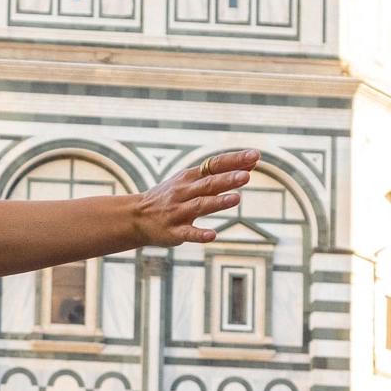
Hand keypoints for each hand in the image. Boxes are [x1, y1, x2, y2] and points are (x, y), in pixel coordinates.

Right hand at [130, 149, 257, 246]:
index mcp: (189, 177)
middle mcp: (183, 192)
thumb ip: (217, 176)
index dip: (234, 160)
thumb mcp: (188, 181)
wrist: (135, 217)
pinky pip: (188, 233)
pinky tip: (212, 235)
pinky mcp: (173, 232)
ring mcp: (178, 212)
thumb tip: (249, 168)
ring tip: (236, 199)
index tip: (255, 156)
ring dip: (218, 202)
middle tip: (246, 176)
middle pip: (208, 184)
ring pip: (200, 205)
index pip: (214, 165)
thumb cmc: (170, 197)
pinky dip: (199, 234)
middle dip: (227, 179)